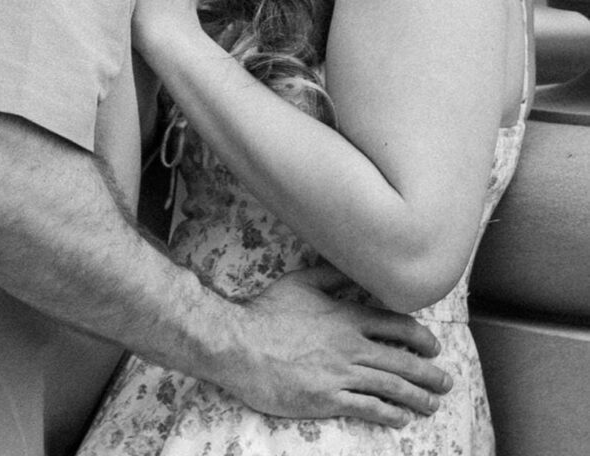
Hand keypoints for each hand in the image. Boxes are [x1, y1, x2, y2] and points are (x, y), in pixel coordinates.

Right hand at [226, 265, 450, 425]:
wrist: (240, 344)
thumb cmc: (268, 312)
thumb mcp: (301, 281)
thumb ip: (332, 275)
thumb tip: (355, 265)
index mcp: (347, 316)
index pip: (396, 325)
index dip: (419, 337)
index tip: (433, 346)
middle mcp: (351, 346)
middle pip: (401, 359)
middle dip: (429, 372)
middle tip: (446, 381)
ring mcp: (340, 374)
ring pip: (391, 386)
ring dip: (417, 396)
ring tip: (433, 405)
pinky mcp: (327, 398)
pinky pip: (367, 407)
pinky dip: (389, 413)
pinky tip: (401, 419)